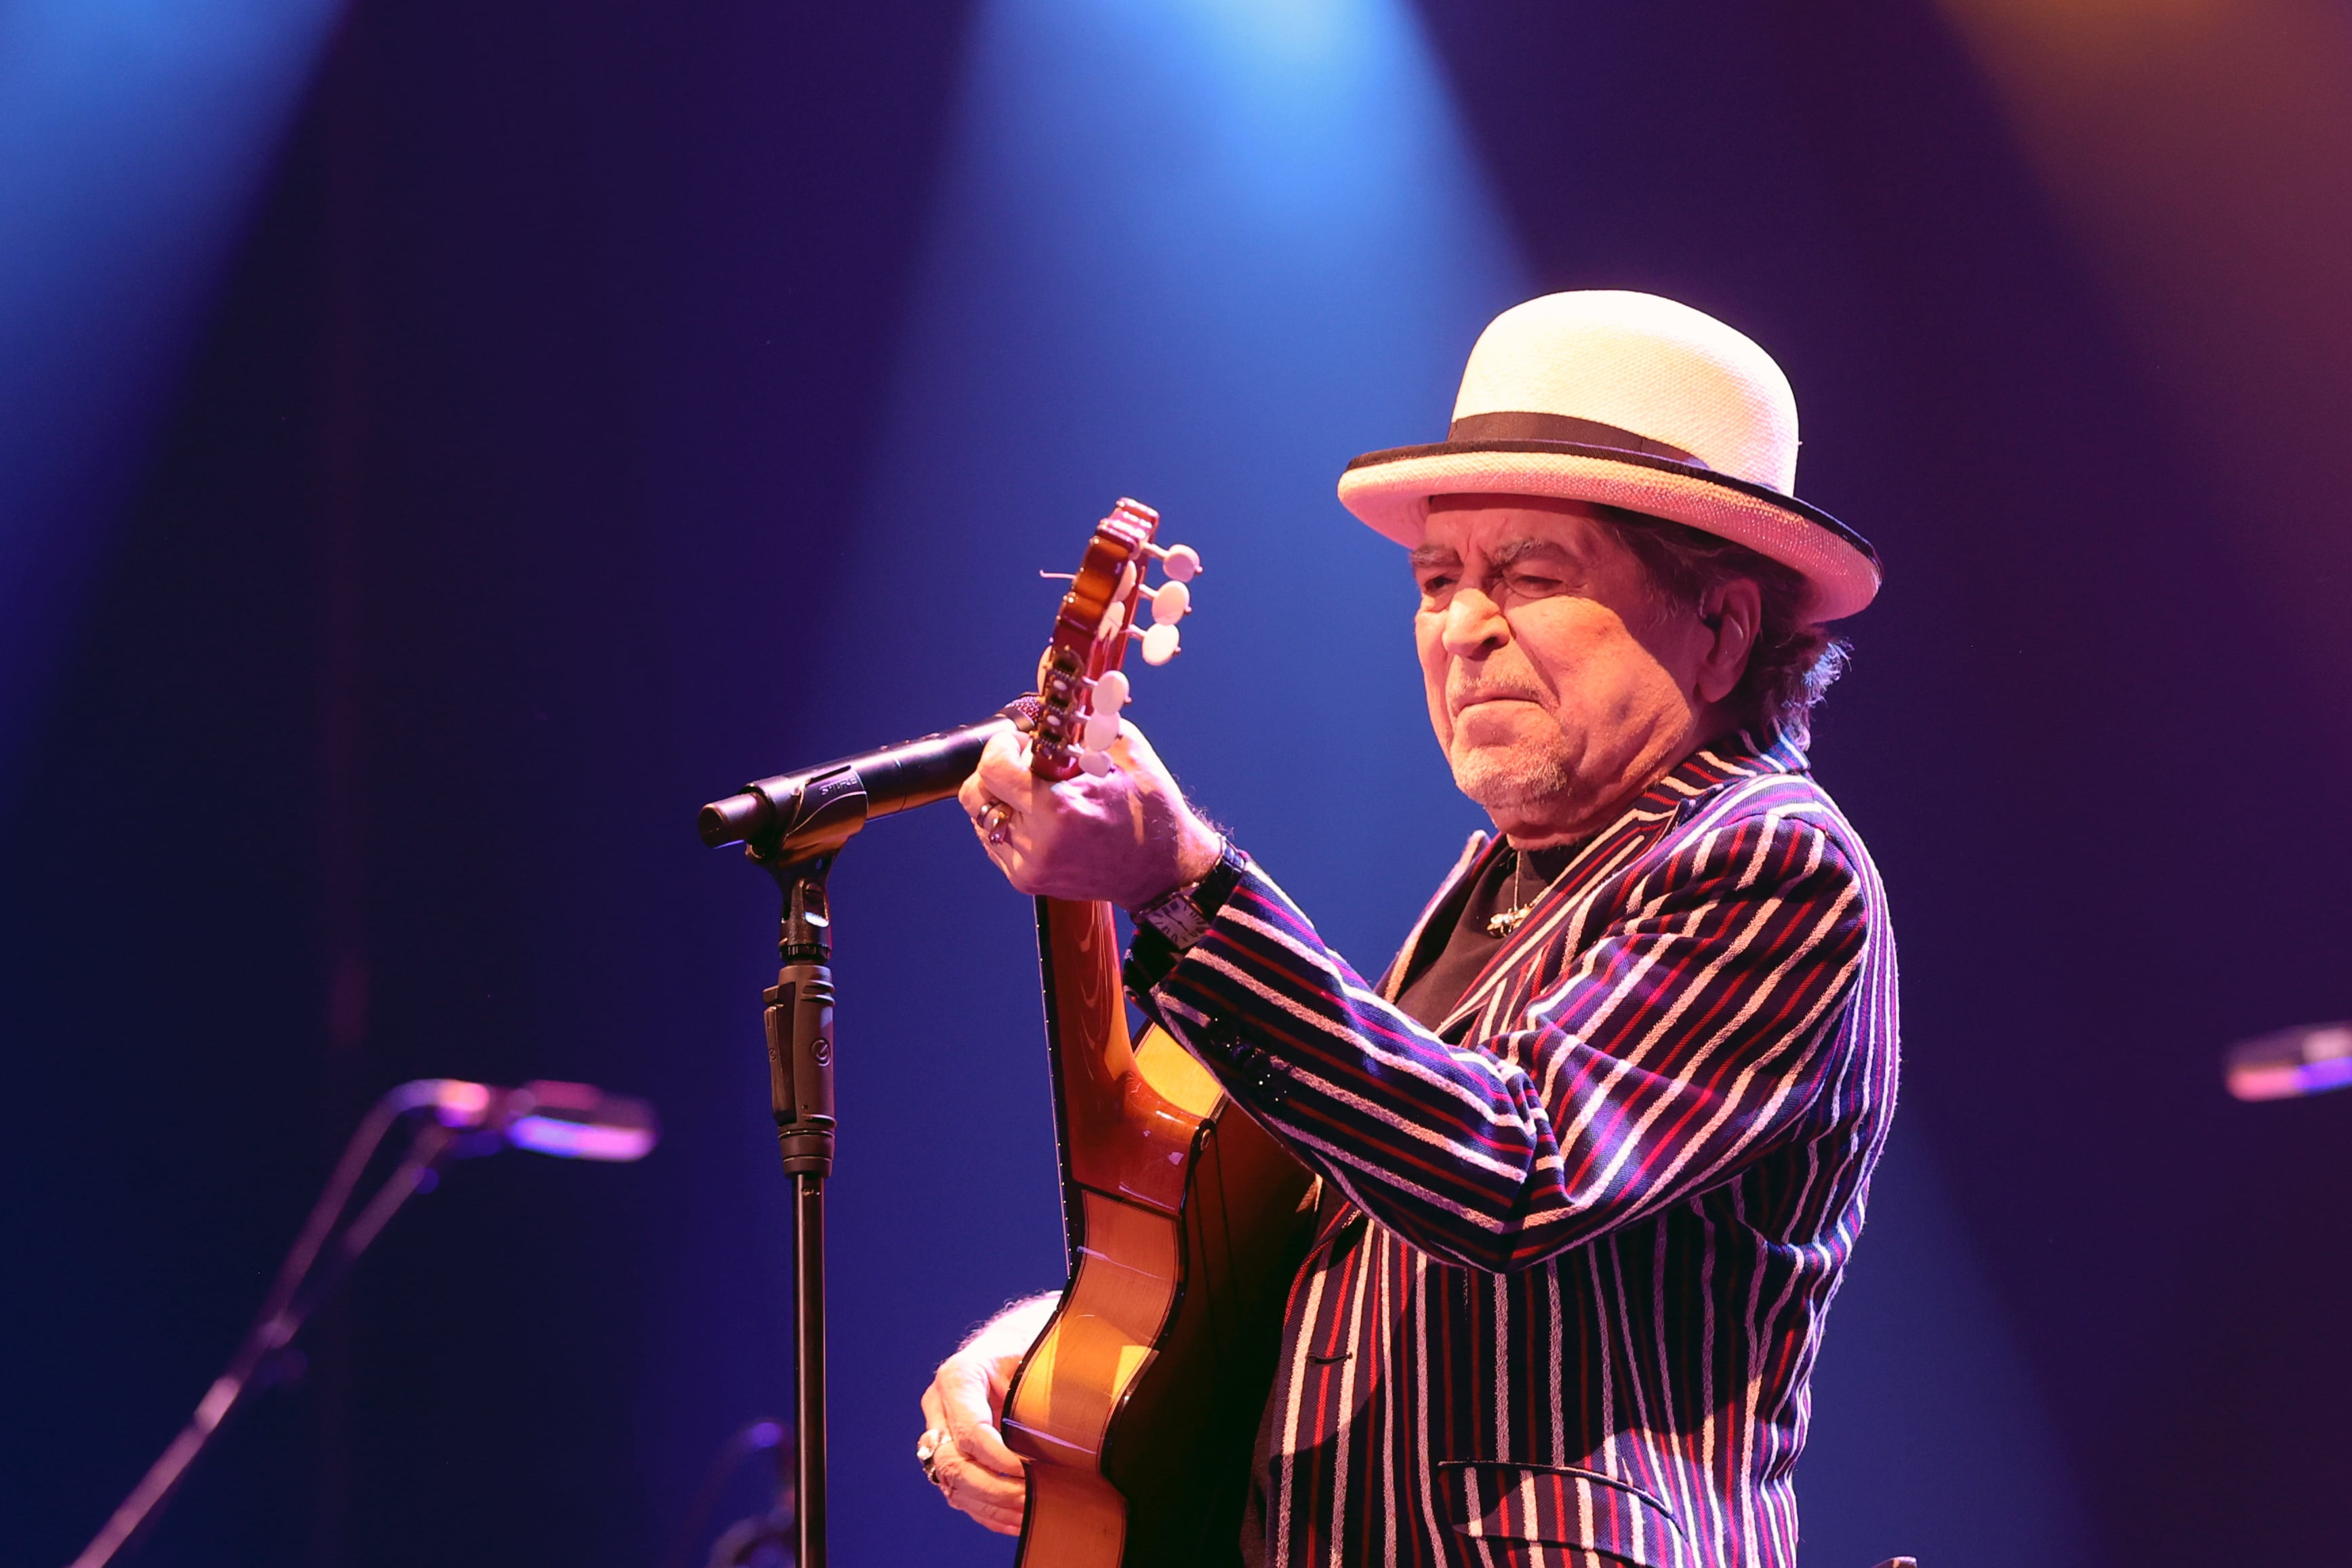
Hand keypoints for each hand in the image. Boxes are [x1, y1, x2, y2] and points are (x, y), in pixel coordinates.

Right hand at [918, 1294, 1055, 1536]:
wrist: (1016, 1342)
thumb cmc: (1029, 1343)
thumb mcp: (1037, 1352)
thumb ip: (1043, 1379)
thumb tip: (1072, 1418)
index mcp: (958, 1376)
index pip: (969, 1430)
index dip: (998, 1458)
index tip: (1029, 1471)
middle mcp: (940, 1406)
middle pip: (953, 1462)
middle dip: (994, 1487)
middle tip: (1031, 1496)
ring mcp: (942, 1432)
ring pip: (953, 1484)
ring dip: (992, 1504)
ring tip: (1028, 1512)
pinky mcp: (951, 1454)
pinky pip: (960, 1493)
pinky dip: (988, 1511)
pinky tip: (1017, 1519)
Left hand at [957, 721, 1222, 908]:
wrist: (1161, 871)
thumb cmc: (1150, 814)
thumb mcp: (1127, 754)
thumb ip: (1088, 721)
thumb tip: (1064, 700)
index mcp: (1058, 812)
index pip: (993, 770)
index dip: (1000, 746)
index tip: (1019, 741)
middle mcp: (1036, 845)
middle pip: (976, 795)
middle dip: (994, 769)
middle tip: (1025, 763)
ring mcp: (1028, 867)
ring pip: (981, 817)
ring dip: (1001, 795)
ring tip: (1037, 790)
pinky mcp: (1026, 880)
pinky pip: (993, 839)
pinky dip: (1007, 819)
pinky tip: (1037, 812)